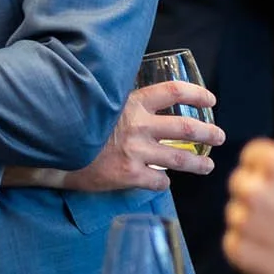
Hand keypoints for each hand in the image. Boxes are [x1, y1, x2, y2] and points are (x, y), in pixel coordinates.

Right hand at [8, 81, 222, 191]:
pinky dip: (164, 183)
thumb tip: (138, 95)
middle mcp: (138, 126)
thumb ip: (121, 100)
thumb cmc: (75, 124)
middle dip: (209, 132)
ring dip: (198, 163)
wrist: (52, 151)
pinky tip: (164, 182)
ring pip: (179, 158)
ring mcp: (135, 152)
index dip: (197, 94)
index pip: (173, 91)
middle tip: (220, 136)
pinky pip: (157, 181)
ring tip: (207, 166)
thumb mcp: (99, 103)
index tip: (211, 100)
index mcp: (132, 103)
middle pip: (186, 126)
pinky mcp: (128, 175)